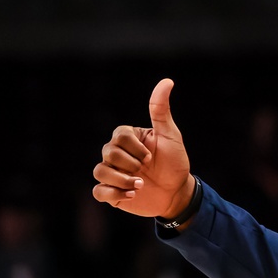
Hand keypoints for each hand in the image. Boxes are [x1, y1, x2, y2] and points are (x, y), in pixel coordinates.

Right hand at [93, 78, 194, 218]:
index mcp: (127, 138)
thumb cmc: (174, 162)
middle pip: (108, 152)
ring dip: (122, 180)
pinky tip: (132, 195)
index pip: (119, 136)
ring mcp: (112, 173)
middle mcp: (116, 154)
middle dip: (130, 164)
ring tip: (141, 185)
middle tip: (146, 170)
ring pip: (100, 171)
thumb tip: (167, 81)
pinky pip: (99, 192)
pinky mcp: (112, 192)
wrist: (178, 192)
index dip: (135, 148)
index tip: (151, 156)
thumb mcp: (170, 136)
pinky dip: (113, 194)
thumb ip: (161, 110)